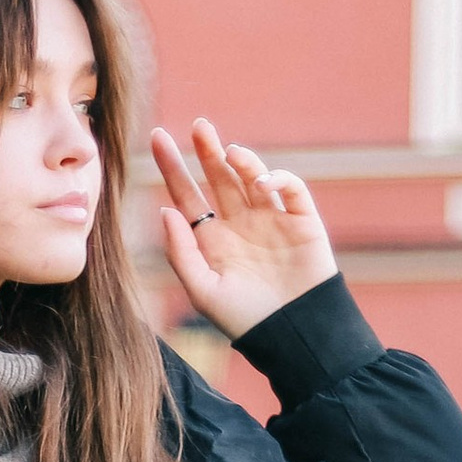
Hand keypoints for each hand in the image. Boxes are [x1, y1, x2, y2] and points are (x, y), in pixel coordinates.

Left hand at [152, 119, 337, 341]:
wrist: (292, 335)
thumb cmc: (244, 319)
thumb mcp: (203, 290)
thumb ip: (181, 252)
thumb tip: (165, 209)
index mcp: (212, 239)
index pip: (188, 196)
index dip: (173, 168)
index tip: (159, 138)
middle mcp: (240, 223)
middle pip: (219, 178)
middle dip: (207, 151)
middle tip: (198, 126)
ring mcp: (272, 219)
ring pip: (253, 177)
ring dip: (242, 161)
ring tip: (230, 153)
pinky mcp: (302, 220)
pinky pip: (291, 189)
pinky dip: (279, 179)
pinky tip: (264, 184)